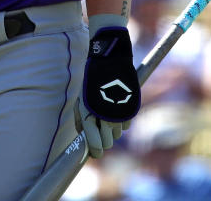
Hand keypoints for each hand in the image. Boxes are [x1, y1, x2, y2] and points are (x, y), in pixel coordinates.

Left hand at [77, 14, 140, 157]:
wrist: (110, 59)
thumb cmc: (91, 78)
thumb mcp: (80, 98)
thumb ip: (80, 120)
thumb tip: (83, 136)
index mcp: (90, 115)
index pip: (95, 145)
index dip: (96, 150)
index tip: (96, 152)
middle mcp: (106, 118)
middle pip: (108, 143)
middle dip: (104, 140)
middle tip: (100, 132)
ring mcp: (120, 114)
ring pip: (117, 134)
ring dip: (112, 129)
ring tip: (107, 114)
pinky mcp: (130, 109)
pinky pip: (126, 125)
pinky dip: (121, 121)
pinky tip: (116, 109)